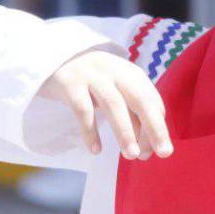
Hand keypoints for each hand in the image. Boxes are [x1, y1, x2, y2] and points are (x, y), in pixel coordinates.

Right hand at [39, 48, 172, 159]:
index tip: (158, 151)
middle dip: (154, 126)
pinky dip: (90, 131)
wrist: (51, 58)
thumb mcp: (115, 90)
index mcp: (131, 73)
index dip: (158, 127)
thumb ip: (130, 112)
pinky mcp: (70, 83)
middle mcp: (115, 71)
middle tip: (163, 153)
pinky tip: (95, 150)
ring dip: (125, 131)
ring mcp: (92, 75)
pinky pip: (83, 109)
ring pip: (114, 104)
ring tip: (132, 155)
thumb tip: (146, 147)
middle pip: (140, 99)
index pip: (152, 101)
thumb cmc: (91, 81)